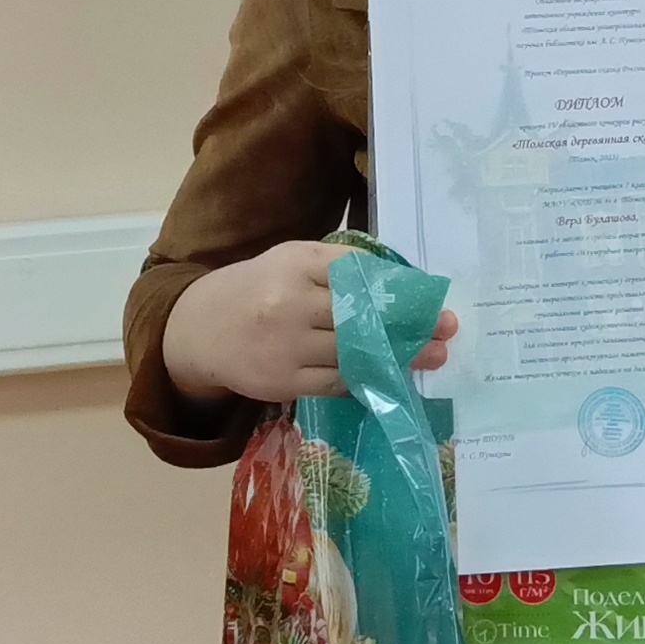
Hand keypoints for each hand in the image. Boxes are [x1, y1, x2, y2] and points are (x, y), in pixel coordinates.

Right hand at [161, 241, 463, 404]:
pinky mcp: (282, 381)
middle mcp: (290, 301)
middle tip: (445, 332)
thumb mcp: (289, 261)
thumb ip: (337, 267)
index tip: (431, 299)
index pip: (359, 273)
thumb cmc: (256, 289)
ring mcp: (285, 345)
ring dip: (395, 357)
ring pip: (354, 353)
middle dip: (408, 326)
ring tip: (428, 356)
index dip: (399, 289)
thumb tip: (400, 282)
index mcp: (296, 262)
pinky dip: (365, 378)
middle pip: (362, 316)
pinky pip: (337, 382)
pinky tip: (387, 374)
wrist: (198, 329)